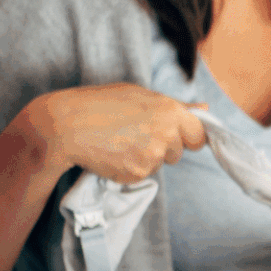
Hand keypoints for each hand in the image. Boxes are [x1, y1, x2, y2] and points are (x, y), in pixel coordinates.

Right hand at [19, 84, 206, 183]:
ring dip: (145, 158)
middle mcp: (166, 134)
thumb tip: (205, 109)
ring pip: (159, 164)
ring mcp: (152, 156)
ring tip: (120, 142)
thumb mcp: (139, 95)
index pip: (199, 135)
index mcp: (170, 110)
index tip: (176, 136)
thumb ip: (176, 106)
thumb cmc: (101, 104)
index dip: (188, 137)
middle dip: (163, 148)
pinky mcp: (136, 174)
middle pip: (179, 153)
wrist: (66, 126)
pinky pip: (141, 175)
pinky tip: (112, 154)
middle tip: (135, 135)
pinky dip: (129, 168)